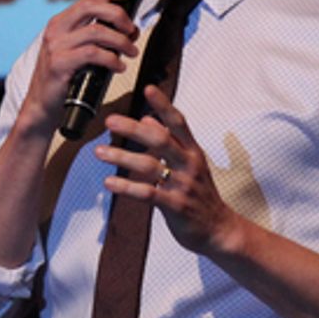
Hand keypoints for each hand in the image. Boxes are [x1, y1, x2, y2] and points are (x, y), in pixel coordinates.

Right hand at [19, 0, 140, 134]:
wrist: (42, 104)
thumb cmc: (65, 78)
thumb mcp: (78, 50)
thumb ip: (98, 37)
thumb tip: (130, 29)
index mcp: (61, 23)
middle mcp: (56, 30)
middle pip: (91, 7)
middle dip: (118, 14)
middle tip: (132, 30)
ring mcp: (56, 46)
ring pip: (96, 31)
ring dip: (120, 41)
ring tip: (131, 52)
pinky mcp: (59, 64)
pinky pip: (92, 54)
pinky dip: (111, 59)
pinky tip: (119, 66)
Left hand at [94, 84, 242, 256]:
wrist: (219, 229)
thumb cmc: (201, 194)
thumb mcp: (190, 164)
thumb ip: (172, 141)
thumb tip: (150, 120)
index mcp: (193, 151)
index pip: (179, 122)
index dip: (163, 105)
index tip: (148, 88)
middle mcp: (189, 164)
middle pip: (160, 140)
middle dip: (134, 129)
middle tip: (110, 120)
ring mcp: (183, 185)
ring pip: (149, 166)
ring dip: (122, 157)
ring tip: (99, 152)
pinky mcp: (175, 206)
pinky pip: (147, 193)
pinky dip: (127, 187)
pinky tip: (109, 182)